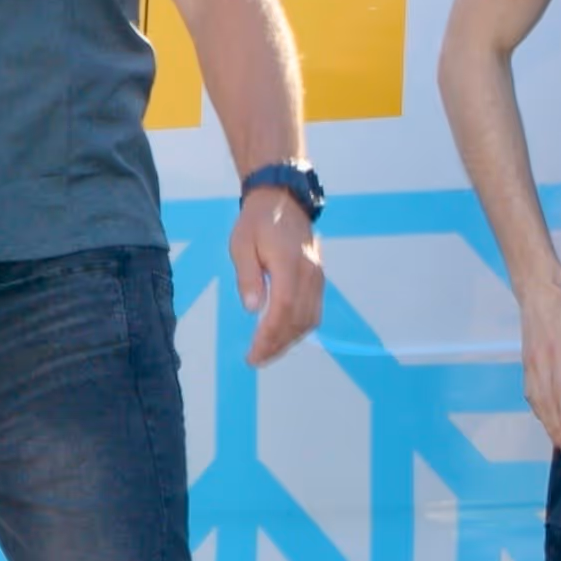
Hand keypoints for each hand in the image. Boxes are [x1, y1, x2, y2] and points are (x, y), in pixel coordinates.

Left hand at [233, 189, 324, 366]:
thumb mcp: (241, 244)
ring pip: (310, 319)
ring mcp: (317, 277)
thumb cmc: (257, 222)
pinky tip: (282, 336)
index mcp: (289, 265)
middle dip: (277, 344)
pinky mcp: (318, 278)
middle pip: (299, 320)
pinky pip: (314, 311)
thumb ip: (248, 277)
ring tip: (267, 352)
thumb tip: (252, 309)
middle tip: (256, 359)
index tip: (254, 353)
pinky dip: (299, 328)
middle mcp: (309, 274)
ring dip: (289, 340)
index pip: (283, 308)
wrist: (283, 201)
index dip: (270, 335)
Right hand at [513, 263, 560, 452]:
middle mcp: (539, 360)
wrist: (534, 287)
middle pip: (546, 401)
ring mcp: (530, 363)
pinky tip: (547, 423)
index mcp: (555, 348)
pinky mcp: (527, 363)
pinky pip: (531, 393)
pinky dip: (539, 412)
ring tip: (560, 445)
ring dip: (547, 424)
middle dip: (556, 428)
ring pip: (536, 400)